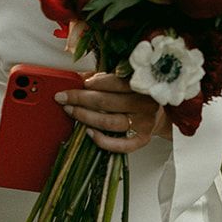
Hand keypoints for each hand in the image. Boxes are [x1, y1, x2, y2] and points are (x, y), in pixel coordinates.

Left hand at [56, 71, 171, 153]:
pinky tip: (88, 132)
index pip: (114, 82)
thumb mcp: (122, 81)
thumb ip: (102, 78)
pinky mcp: (142, 139)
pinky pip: (121, 145)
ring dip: (85, 117)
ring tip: (70, 112)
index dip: (92, 83)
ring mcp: (143, 123)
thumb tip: (77, 77)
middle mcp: (143, 104)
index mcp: (140, 85)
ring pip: (109, 122)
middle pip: (106, 102)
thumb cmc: (135, 95)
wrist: (158, 114)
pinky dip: (102, 140)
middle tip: (63, 98)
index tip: (76, 83)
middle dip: (80, 99)